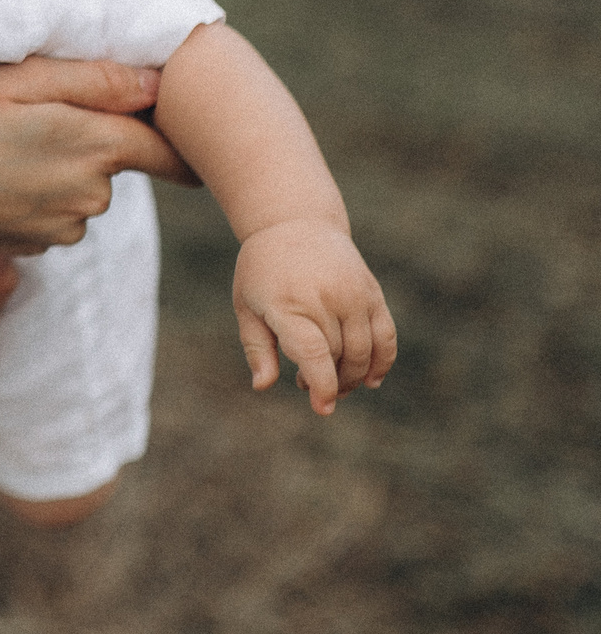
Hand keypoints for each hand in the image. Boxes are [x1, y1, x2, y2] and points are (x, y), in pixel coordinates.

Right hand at [0, 58, 195, 255]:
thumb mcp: (17, 78)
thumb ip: (97, 79)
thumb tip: (158, 86)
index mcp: (97, 149)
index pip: (173, 149)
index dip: (172, 126)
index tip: (157, 108)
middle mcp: (91, 198)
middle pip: (117, 159)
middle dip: (89, 131)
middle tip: (28, 105)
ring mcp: (61, 229)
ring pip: (81, 183)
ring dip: (56, 160)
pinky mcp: (31, 247)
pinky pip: (52, 208)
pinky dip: (29, 188)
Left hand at [232, 219, 396, 412]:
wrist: (295, 225)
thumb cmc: (263, 272)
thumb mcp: (247, 306)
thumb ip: (257, 348)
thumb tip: (263, 387)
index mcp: (288, 303)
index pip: (313, 351)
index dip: (321, 383)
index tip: (322, 408)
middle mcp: (325, 298)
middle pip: (338, 356)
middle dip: (328, 383)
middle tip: (308, 389)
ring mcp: (353, 295)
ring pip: (365, 350)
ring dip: (353, 377)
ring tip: (334, 384)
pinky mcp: (372, 293)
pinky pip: (386, 335)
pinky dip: (383, 361)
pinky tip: (370, 380)